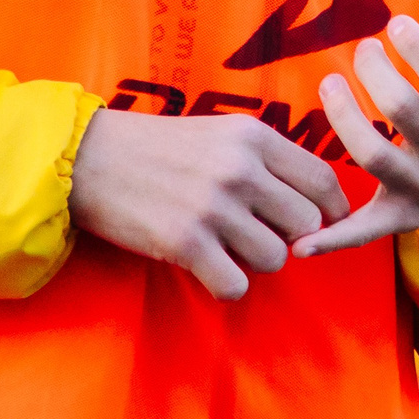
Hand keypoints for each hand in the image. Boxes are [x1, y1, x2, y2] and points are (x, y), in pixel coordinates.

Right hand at [69, 108, 349, 299]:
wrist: (87, 158)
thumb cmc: (157, 148)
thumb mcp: (219, 132)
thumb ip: (266, 160)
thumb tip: (317, 206)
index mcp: (252, 136)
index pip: (325, 182)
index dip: (331, 213)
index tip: (318, 227)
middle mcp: (239, 168)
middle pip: (307, 226)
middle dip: (287, 238)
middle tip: (254, 233)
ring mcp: (214, 207)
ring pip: (275, 259)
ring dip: (253, 262)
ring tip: (222, 245)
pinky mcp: (186, 243)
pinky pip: (236, 286)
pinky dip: (225, 285)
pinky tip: (205, 266)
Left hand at [294, 5, 418, 255]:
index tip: (397, 24)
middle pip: (406, 114)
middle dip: (377, 75)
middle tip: (363, 47)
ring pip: (375, 159)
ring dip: (344, 120)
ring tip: (328, 82)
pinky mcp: (400, 215)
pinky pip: (365, 231)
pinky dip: (333, 240)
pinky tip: (301, 243)